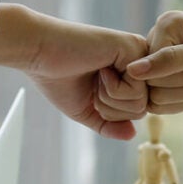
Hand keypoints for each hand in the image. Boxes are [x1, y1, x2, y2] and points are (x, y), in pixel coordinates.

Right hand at [0, 4, 148, 139]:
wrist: (39, 52)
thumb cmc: (57, 77)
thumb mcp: (86, 109)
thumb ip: (109, 124)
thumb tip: (132, 135)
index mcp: (129, 73)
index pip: (137, 112)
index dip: (110, 114)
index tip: (92, 92)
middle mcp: (138, 62)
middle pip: (142, 110)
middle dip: (111, 108)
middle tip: (93, 85)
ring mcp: (139, 54)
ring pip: (141, 103)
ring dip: (110, 99)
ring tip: (96, 76)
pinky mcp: (135, 48)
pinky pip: (137, 91)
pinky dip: (113, 89)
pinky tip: (100, 69)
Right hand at [125, 11, 182, 113]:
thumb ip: (173, 60)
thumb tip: (133, 70)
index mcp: (167, 23)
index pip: (150, 63)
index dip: (179, 75)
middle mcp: (158, 39)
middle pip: (148, 82)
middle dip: (182, 87)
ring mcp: (159, 62)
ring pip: (152, 97)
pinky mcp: (162, 81)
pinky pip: (158, 105)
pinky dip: (181, 105)